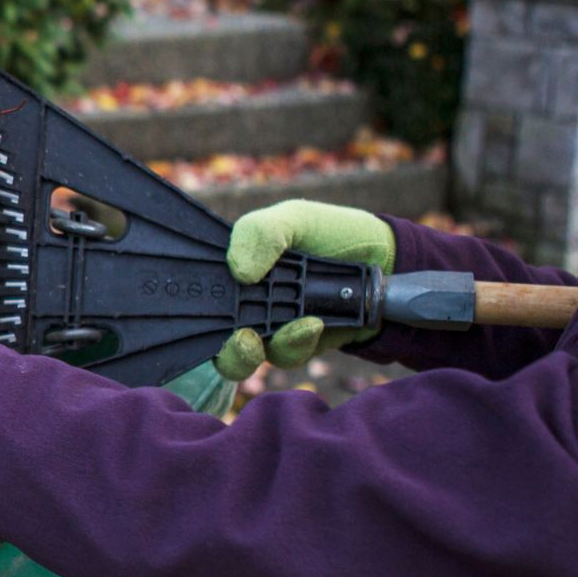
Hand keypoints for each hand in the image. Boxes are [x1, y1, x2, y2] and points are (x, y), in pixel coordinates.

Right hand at [214, 199, 395, 379]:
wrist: (387, 261)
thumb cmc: (333, 234)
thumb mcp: (294, 219)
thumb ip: (261, 233)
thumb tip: (239, 272)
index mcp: (234, 271)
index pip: (199, 293)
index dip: (190, 307)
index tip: (198, 312)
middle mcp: (245, 304)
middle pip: (214, 340)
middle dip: (226, 351)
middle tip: (243, 341)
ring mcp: (270, 328)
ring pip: (247, 357)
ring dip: (267, 348)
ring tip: (302, 326)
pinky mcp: (298, 346)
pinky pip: (285, 357)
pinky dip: (297, 344)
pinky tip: (316, 324)